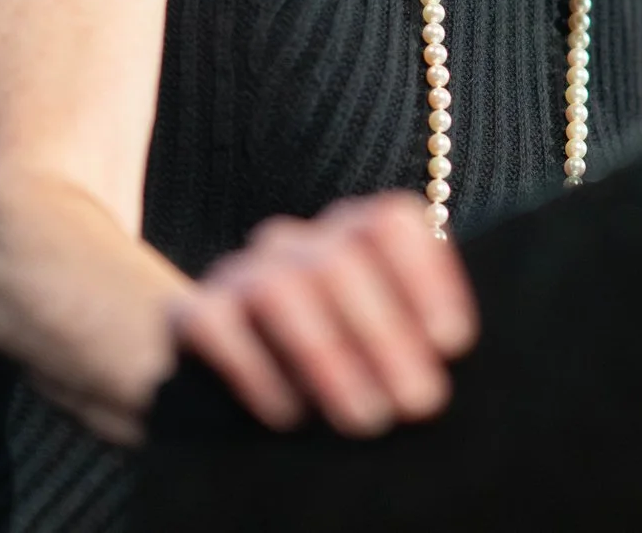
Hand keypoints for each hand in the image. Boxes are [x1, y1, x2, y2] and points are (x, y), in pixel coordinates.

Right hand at [170, 192, 478, 436]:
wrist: (213, 397)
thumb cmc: (328, 380)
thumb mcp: (377, 359)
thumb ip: (412, 350)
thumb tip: (447, 376)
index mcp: (350, 240)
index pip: (390, 222)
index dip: (426, 275)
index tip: (453, 344)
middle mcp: (295, 245)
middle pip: (341, 260)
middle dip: (385, 333)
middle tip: (419, 403)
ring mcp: (237, 275)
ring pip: (280, 290)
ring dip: (329, 355)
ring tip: (366, 418)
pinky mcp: (188, 316)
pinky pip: (215, 324)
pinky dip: (255, 370)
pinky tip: (288, 416)